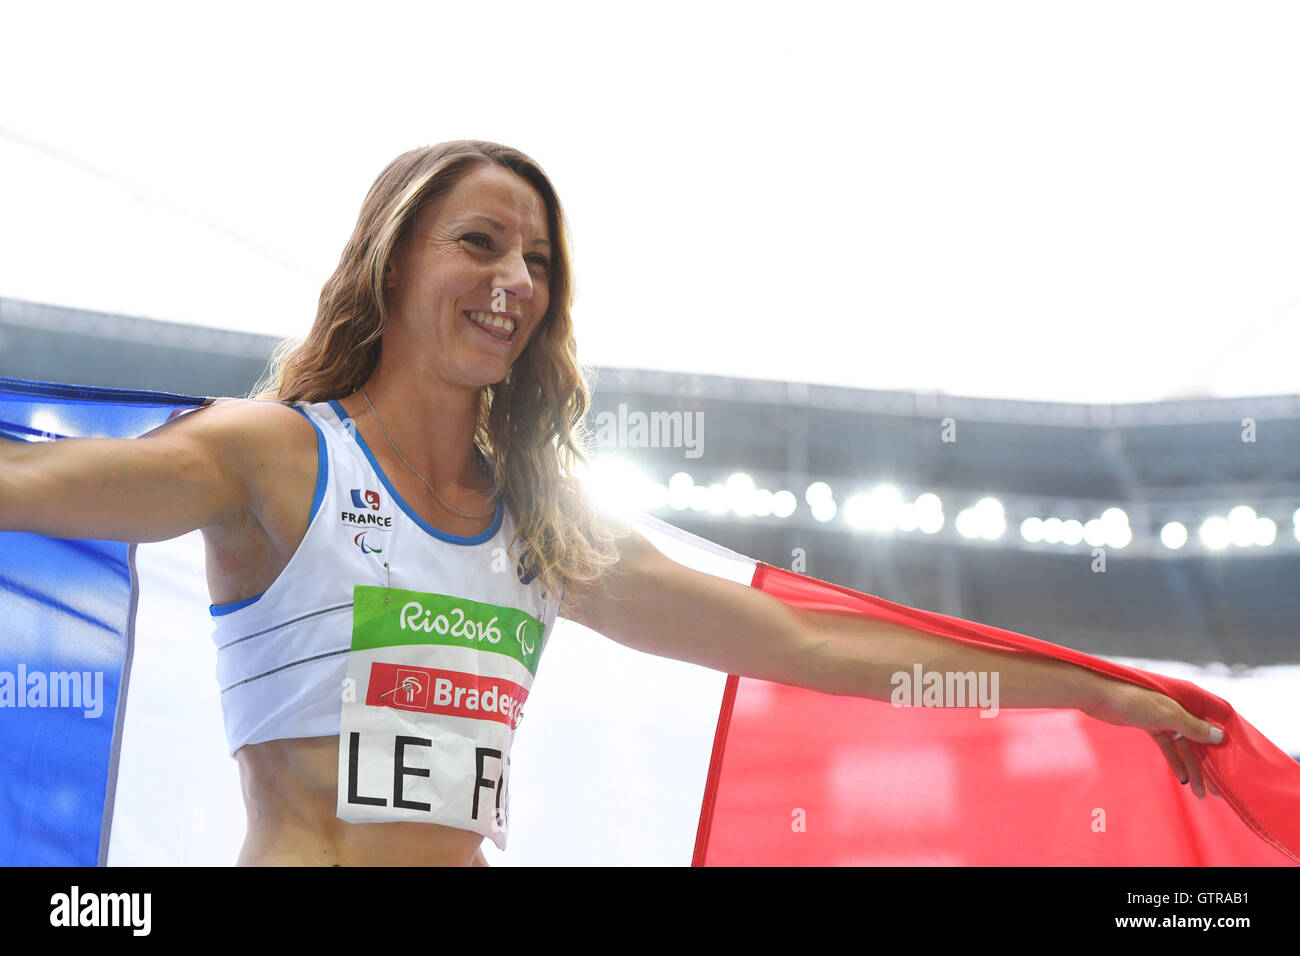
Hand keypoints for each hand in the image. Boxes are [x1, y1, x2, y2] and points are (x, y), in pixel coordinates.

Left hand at [1081, 678, 1224, 799]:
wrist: (1098, 695)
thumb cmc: (1133, 699)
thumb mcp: (1167, 715)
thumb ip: (1194, 727)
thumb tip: (1221, 738)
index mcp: (1190, 698)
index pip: (1217, 720)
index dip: (1227, 740)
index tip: (1238, 762)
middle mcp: (1181, 706)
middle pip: (1201, 739)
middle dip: (1209, 765)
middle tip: (1218, 791)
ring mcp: (1166, 716)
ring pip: (1185, 746)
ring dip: (1193, 768)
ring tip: (1201, 794)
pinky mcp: (1151, 724)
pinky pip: (1169, 746)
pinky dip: (1175, 761)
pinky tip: (1183, 779)